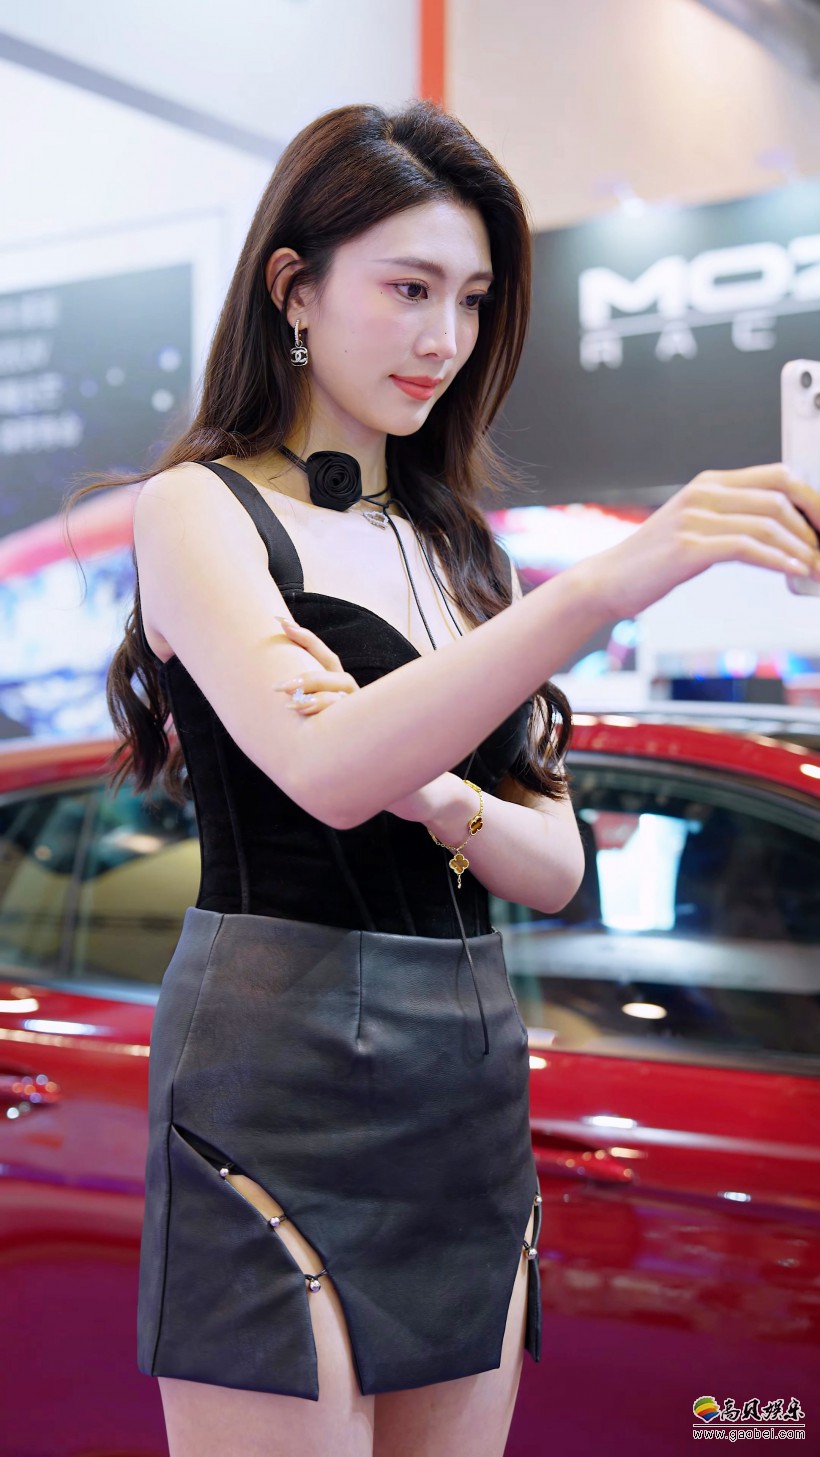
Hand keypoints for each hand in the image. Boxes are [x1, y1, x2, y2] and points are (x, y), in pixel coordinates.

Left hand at [271, 616, 448, 821]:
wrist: (398, 785)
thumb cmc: (357, 755)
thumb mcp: (330, 731)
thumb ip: (314, 714)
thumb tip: (280, 706)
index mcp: (345, 688)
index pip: (324, 656)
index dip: (303, 637)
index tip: (280, 621)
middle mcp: (355, 694)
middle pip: (329, 672)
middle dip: (303, 675)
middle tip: (276, 686)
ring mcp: (365, 709)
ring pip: (339, 693)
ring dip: (314, 698)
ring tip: (291, 706)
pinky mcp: (370, 727)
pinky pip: (347, 715)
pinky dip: (328, 711)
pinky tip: (308, 717)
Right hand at [587, 463, 819, 619]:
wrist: (609, 580)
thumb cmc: (655, 561)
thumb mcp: (696, 529)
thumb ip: (734, 522)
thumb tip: (788, 538)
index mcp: (709, 483)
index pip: (778, 475)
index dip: (812, 498)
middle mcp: (704, 494)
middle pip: (780, 497)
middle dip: (813, 526)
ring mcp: (695, 518)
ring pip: (768, 523)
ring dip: (801, 549)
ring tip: (816, 568)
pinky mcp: (689, 547)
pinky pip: (747, 548)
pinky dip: (778, 560)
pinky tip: (794, 572)